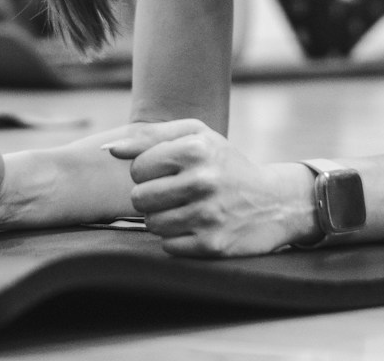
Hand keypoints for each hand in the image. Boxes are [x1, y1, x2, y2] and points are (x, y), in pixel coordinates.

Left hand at [105, 119, 316, 256]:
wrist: (275, 201)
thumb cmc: (225, 164)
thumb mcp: (196, 137)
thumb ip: (149, 138)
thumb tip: (108, 149)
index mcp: (196, 149)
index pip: (138, 168)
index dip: (149, 171)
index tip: (170, 172)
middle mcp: (203, 180)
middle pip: (139, 198)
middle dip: (152, 197)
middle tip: (175, 193)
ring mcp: (208, 215)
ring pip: (152, 224)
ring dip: (164, 219)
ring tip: (187, 209)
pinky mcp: (212, 245)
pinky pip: (168, 246)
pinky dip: (178, 239)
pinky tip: (198, 226)